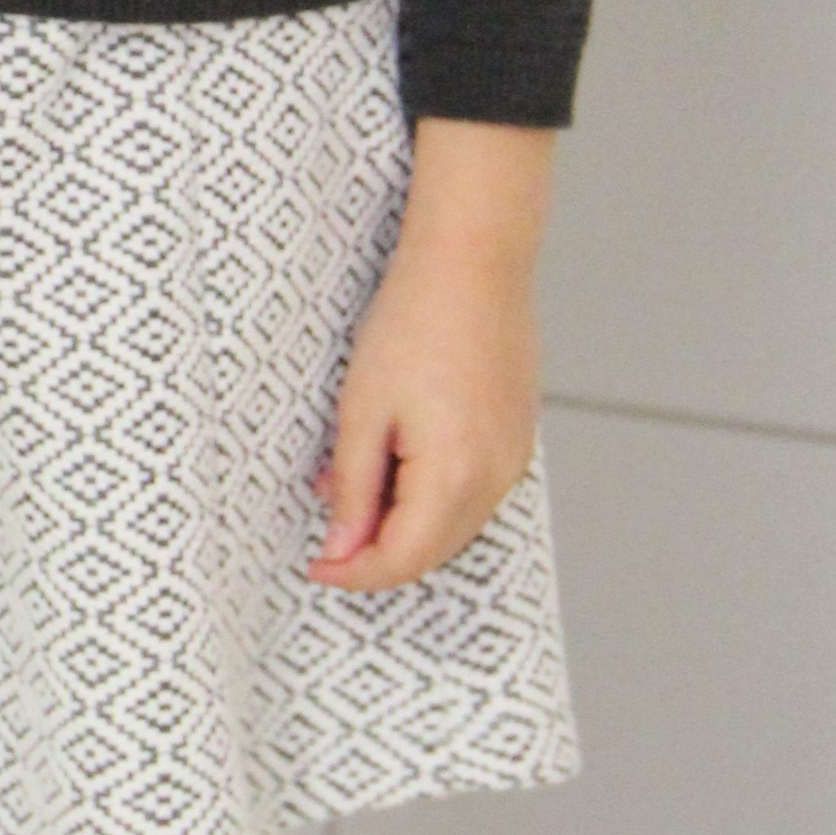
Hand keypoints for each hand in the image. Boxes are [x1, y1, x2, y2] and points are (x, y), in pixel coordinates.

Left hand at [311, 121, 552, 593]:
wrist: (474, 262)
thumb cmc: (414, 323)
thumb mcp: (363, 411)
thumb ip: (355, 490)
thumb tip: (344, 549)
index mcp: (454, 477)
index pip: (401, 560)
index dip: (353, 572)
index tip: (316, 564)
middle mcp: (496, 479)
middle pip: (432, 552)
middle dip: (376, 552)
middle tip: (328, 528)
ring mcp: (514, 459)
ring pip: (454, 525)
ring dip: (404, 523)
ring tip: (353, 481)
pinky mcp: (518, 437)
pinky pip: (474, 492)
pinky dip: (432, 495)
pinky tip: (396, 460)